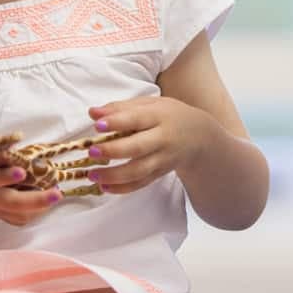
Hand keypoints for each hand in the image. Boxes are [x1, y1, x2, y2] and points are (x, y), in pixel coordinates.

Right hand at [0, 141, 61, 227]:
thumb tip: (12, 151)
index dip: (4, 176)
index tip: (21, 171)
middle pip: (11, 202)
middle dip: (36, 200)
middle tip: (57, 194)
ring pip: (17, 213)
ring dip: (39, 206)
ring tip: (56, 194)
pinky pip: (16, 218)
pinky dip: (32, 212)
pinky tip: (44, 201)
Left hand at [86, 96, 211, 193]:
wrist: (200, 137)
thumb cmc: (169, 116)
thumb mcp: (150, 104)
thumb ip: (121, 107)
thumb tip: (93, 113)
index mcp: (159, 116)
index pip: (137, 119)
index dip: (117, 122)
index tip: (98, 125)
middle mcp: (163, 139)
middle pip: (138, 147)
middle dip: (114, 151)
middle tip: (92, 152)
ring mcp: (163, 159)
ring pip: (139, 171)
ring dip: (114, 175)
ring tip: (92, 174)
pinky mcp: (160, 173)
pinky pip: (141, 184)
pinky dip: (122, 188)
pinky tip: (105, 186)